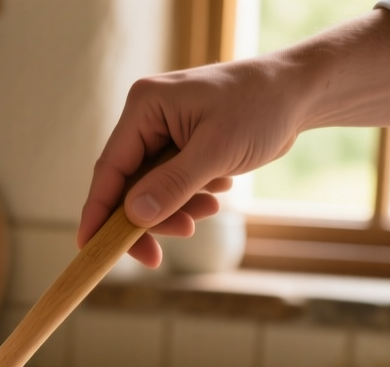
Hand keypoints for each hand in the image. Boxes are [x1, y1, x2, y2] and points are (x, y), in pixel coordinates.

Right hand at [78, 10, 389, 266]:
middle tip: (174, 242)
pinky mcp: (181, 146)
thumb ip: (172, 185)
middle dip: (150, 216)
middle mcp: (147, 118)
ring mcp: (163, 132)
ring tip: (211, 208)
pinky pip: (170, 185)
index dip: (97, 212)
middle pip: (127, 185)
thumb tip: (133, 216)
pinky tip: (218, 191)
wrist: (300, 92)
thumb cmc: (261, 107)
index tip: (89, 249)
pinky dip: (189, 199)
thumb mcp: (217, 151)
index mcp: (144, 107)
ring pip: (150, 189)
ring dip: (175, 209)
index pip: (109, 168)